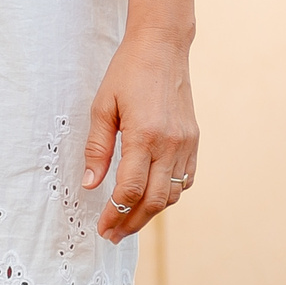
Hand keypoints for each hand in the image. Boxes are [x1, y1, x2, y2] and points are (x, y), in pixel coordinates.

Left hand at [83, 26, 198, 241]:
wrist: (162, 49)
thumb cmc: (127, 73)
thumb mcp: (102, 106)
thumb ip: (98, 147)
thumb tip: (90, 184)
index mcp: (145, 136)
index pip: (130, 190)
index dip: (115, 213)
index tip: (102, 227)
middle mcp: (170, 145)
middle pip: (153, 201)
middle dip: (131, 223)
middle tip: (112, 235)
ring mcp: (187, 145)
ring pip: (172, 195)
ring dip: (150, 213)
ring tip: (127, 222)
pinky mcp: (194, 141)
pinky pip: (185, 180)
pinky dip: (168, 195)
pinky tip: (151, 198)